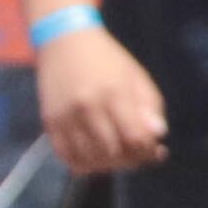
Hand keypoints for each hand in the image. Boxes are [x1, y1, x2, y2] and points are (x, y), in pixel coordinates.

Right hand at [36, 24, 169, 176]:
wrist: (65, 41)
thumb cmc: (109, 61)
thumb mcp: (138, 79)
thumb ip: (151, 109)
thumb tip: (158, 137)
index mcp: (115, 94)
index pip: (135, 139)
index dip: (148, 151)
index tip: (155, 149)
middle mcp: (87, 107)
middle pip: (113, 154)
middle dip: (130, 160)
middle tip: (136, 153)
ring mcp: (65, 116)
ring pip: (89, 160)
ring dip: (108, 165)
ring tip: (118, 154)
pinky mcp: (49, 122)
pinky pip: (66, 157)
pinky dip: (83, 164)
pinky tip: (96, 157)